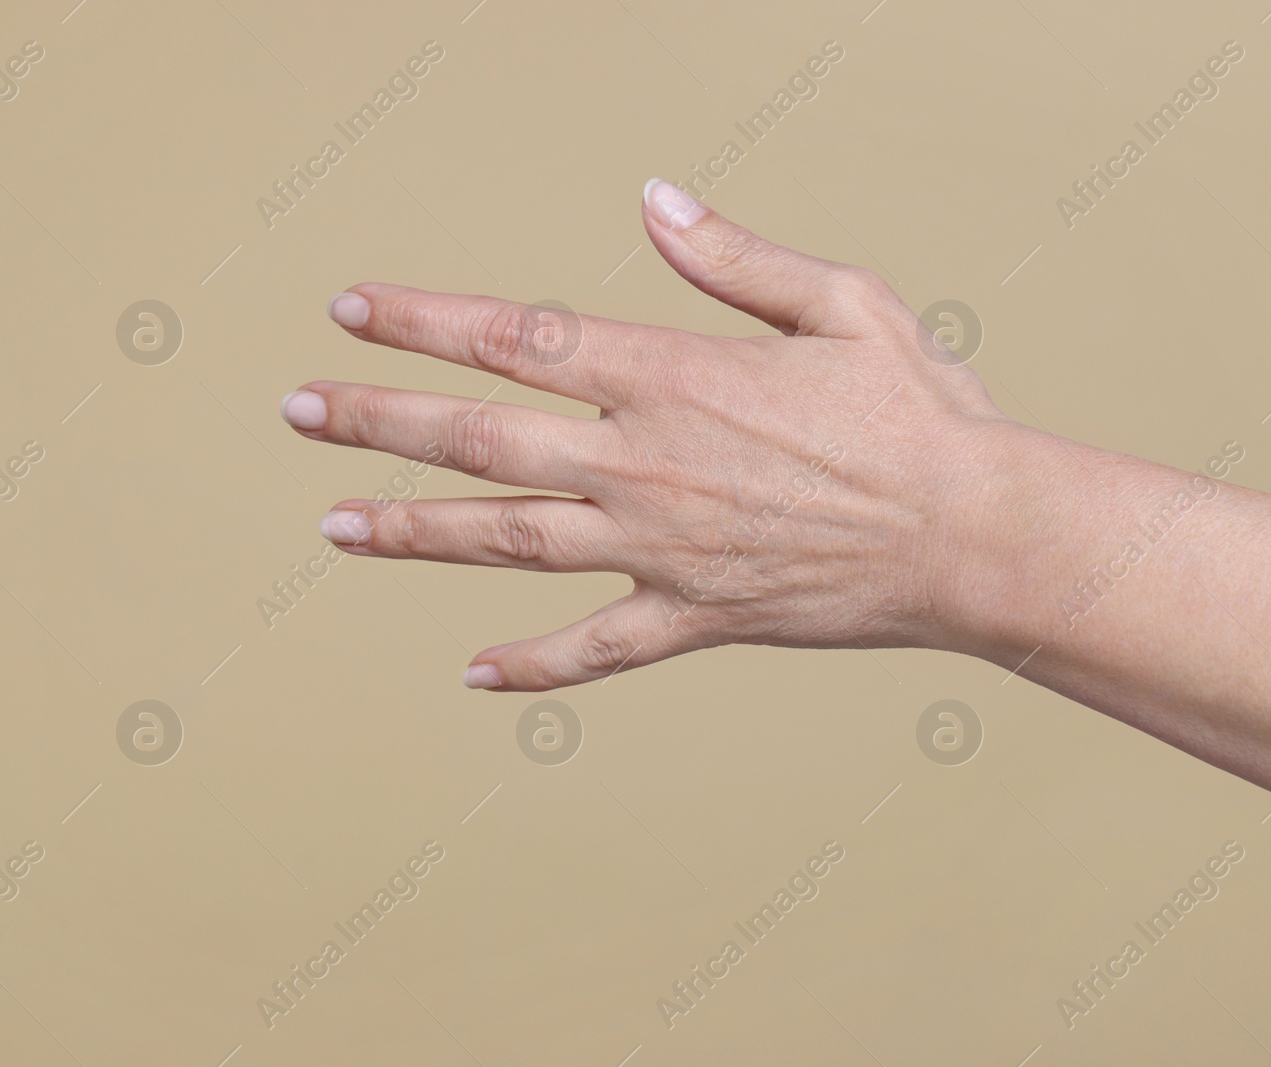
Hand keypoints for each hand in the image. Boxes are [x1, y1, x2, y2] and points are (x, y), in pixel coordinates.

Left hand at [281, 179, 1017, 689]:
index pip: (515, 337)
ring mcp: (662, 548)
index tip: (352, 311)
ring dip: (414, 530)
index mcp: (672, 375)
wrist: (973, 536)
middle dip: (378, 421)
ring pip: (507, 541)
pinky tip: (470, 673)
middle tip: (297, 411)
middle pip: (481, 437)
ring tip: (337, 523)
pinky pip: (595, 651)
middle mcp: (645, 462)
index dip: (422, 321)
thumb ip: (735, 257)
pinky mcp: (697, 617)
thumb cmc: (918, 414)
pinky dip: (532, 666)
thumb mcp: (842, 302)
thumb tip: (653, 201)